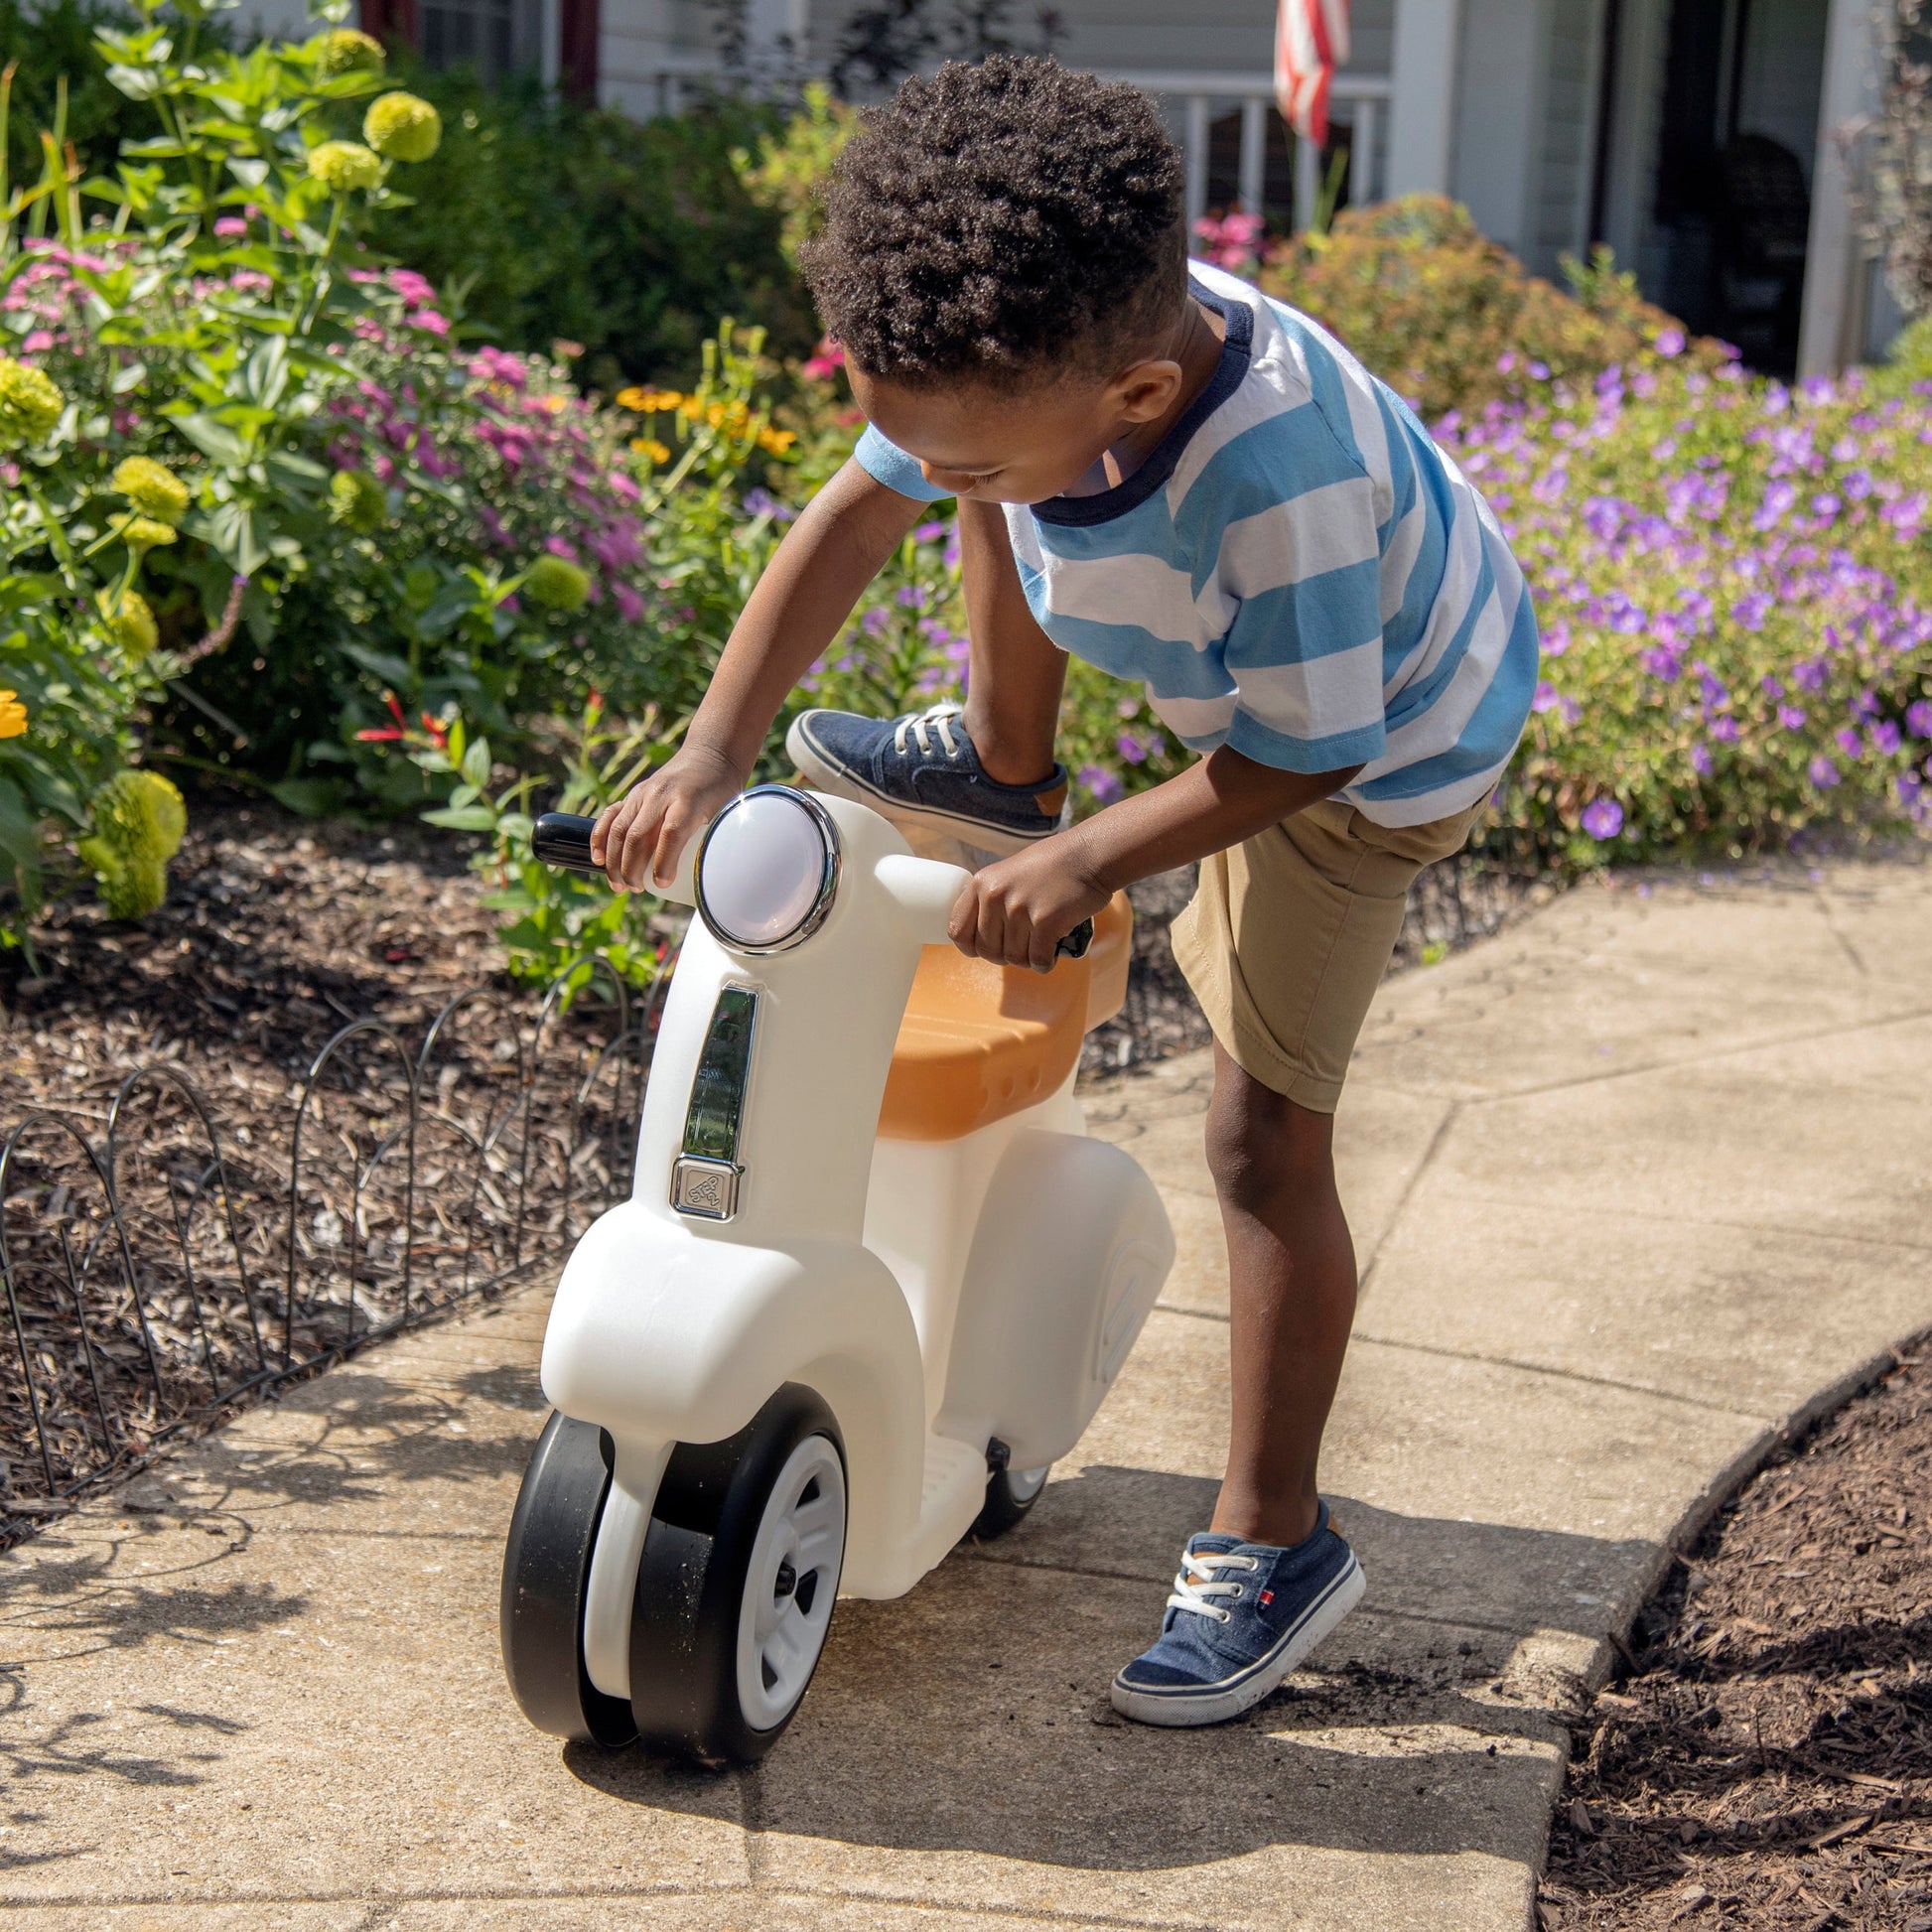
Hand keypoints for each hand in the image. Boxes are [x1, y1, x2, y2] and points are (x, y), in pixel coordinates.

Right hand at [592, 742, 743, 891]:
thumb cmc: (723, 791)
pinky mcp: (633, 794)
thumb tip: (712, 880)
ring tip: (619, 885)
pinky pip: (610, 816)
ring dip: (614, 860)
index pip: (671, 833)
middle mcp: (661, 795)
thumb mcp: (727, 814)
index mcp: (689, 801)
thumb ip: (716, 841)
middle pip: (638, 835)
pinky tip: (598, 858)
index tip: (662, 884)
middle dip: (632, 868)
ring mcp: (643, 793)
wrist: (710, 755)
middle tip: (636, 889)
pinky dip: (600, 838)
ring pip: (619, 829)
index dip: (664, 861)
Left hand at [948, 836, 1110, 973]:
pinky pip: (1038, 960)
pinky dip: (1046, 963)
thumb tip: (979, 938)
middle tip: (1023, 947)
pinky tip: (1053, 953)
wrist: (1087, 855)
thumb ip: (990, 900)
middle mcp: (995, 897)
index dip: (971, 947)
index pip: (957, 931)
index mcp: (981, 884)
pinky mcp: (1046, 922)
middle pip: (987, 951)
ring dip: (1028, 959)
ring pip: (1014, 958)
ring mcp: (1019, 910)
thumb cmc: (1050, 866)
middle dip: (1005, 956)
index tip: (985, 948)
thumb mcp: (1007, 874)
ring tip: (1041, 945)